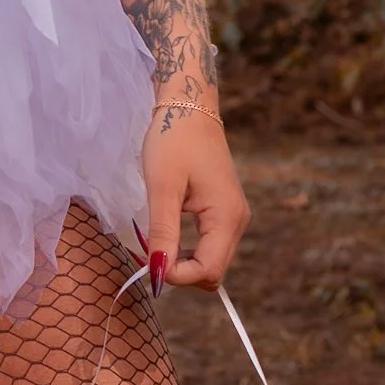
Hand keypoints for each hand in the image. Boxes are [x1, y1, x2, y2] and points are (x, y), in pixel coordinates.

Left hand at [140, 102, 247, 293]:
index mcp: (227, 217)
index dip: (177, 276)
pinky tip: (167, 234)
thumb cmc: (173, 142)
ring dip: (183, 262)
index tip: (147, 263)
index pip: (209, 271)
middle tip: (149, 253)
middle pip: (213, 271)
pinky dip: (188, 250)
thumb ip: (163, 233)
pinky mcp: (225, 211)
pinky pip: (210, 245)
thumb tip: (158, 274)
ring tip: (155, 242)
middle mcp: (237, 221)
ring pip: (212, 261)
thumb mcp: (162, 188)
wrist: (189, 107)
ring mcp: (233, 216)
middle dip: (180, 272)